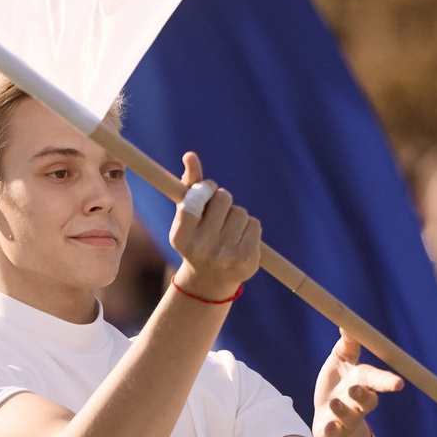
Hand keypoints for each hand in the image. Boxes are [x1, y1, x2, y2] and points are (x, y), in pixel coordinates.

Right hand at [167, 151, 261, 301]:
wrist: (209, 281)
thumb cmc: (196, 238)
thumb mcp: (187, 215)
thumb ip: (190, 185)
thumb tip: (190, 155)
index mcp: (181, 236)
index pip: (196, 198)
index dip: (206, 189)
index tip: (207, 192)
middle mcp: (201, 248)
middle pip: (223, 199)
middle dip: (223, 201)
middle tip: (218, 214)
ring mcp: (225, 256)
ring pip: (241, 212)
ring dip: (236, 216)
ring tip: (228, 231)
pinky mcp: (246, 260)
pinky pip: (255, 225)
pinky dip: (249, 228)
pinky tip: (239, 240)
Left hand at [312, 331, 403, 436]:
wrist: (326, 421)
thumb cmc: (337, 386)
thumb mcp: (340, 361)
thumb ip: (347, 344)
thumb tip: (346, 322)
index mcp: (363, 383)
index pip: (378, 381)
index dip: (388, 382)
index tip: (399, 384)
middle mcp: (358, 403)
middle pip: (368, 401)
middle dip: (364, 396)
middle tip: (355, 388)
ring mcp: (346, 419)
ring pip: (349, 416)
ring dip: (342, 409)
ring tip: (334, 402)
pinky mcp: (332, 432)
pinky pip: (333, 432)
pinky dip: (330, 430)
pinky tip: (327, 427)